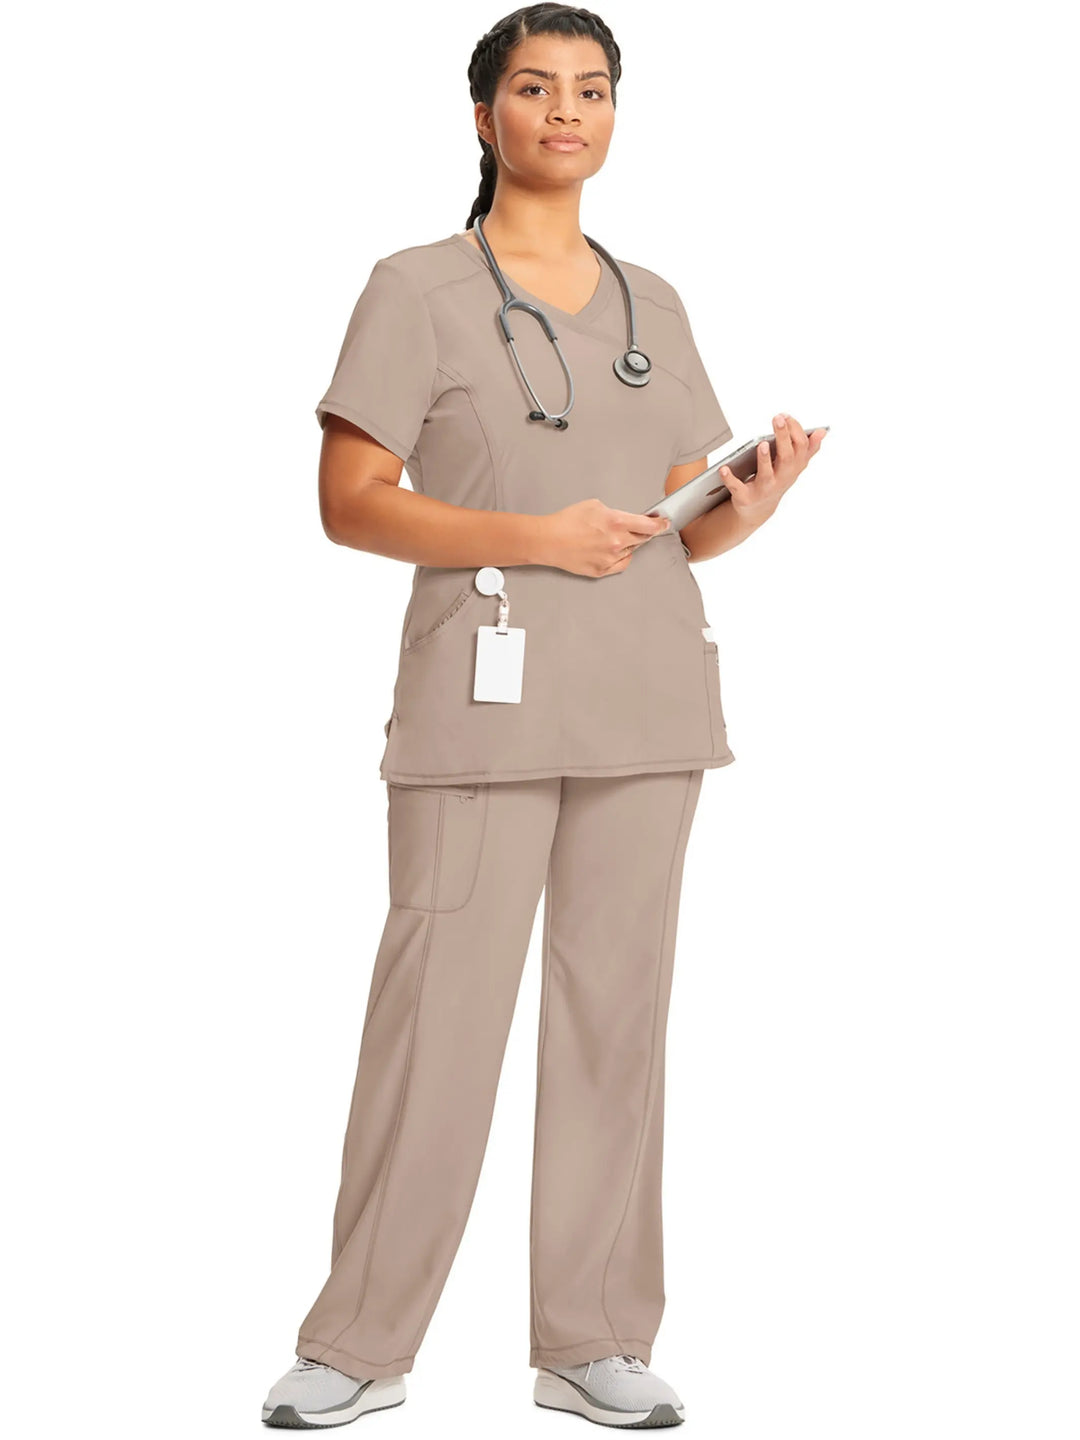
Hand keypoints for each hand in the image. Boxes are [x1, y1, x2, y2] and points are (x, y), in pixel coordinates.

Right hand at [538, 498, 669, 576]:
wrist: (548, 540)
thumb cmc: (567, 521)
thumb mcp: (594, 505)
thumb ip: (615, 512)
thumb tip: (627, 519)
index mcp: (617, 522)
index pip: (649, 525)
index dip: (659, 524)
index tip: (664, 523)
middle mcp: (617, 542)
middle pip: (641, 538)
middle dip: (640, 532)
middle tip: (630, 528)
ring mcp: (611, 558)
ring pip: (630, 551)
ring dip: (626, 544)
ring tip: (607, 538)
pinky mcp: (602, 570)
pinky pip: (621, 564)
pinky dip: (620, 557)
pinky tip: (609, 551)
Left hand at [720, 413, 826, 521]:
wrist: (758, 508)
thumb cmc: (777, 479)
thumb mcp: (794, 465)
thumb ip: (808, 448)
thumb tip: (822, 431)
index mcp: (794, 467)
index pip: (801, 446)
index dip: (795, 430)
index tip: (786, 416)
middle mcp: (782, 478)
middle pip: (787, 457)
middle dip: (783, 437)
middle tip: (778, 419)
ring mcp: (764, 489)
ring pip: (766, 474)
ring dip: (764, 459)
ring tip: (761, 444)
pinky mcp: (746, 497)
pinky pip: (737, 487)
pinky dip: (730, 478)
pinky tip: (724, 468)